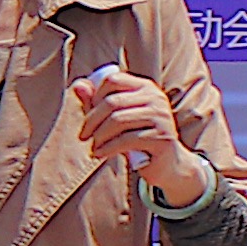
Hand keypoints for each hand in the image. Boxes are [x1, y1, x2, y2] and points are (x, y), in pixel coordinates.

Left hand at [72, 65, 192, 200]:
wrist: (169, 165)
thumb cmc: (139, 140)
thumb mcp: (118, 119)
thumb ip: (97, 103)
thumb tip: (77, 86)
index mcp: (146, 87)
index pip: (113, 80)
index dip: (95, 96)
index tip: (88, 116)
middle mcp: (155, 97)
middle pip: (112, 102)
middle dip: (91, 120)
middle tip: (83, 136)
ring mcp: (160, 116)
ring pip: (118, 120)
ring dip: (99, 136)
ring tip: (93, 147)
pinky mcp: (161, 137)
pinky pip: (126, 140)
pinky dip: (107, 148)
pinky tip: (100, 154)